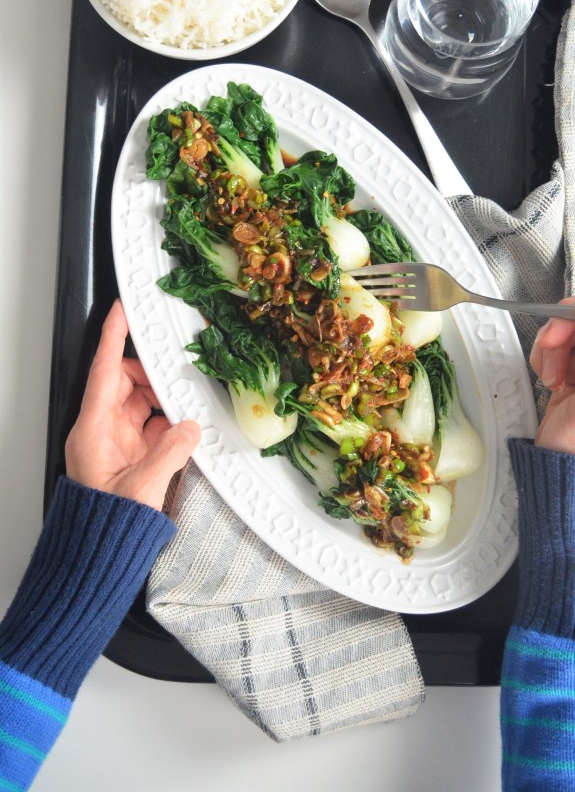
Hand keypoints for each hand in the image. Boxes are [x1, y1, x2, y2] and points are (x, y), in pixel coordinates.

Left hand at [65, 300, 200, 508]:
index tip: (122, 311)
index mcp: (92, 430)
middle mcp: (101, 432)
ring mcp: (115, 445)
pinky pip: (151, 427)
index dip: (113, 337)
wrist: (100, 555)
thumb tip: (189, 429)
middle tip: (176, 374)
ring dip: (163, 402)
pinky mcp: (130, 458)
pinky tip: (185, 430)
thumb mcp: (142, 486)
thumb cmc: (106, 525)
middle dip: (151, 375)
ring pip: (140, 404)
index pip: (104, 371)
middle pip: (125, 384)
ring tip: (185, 406)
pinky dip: (169, 424)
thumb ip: (171, 452)